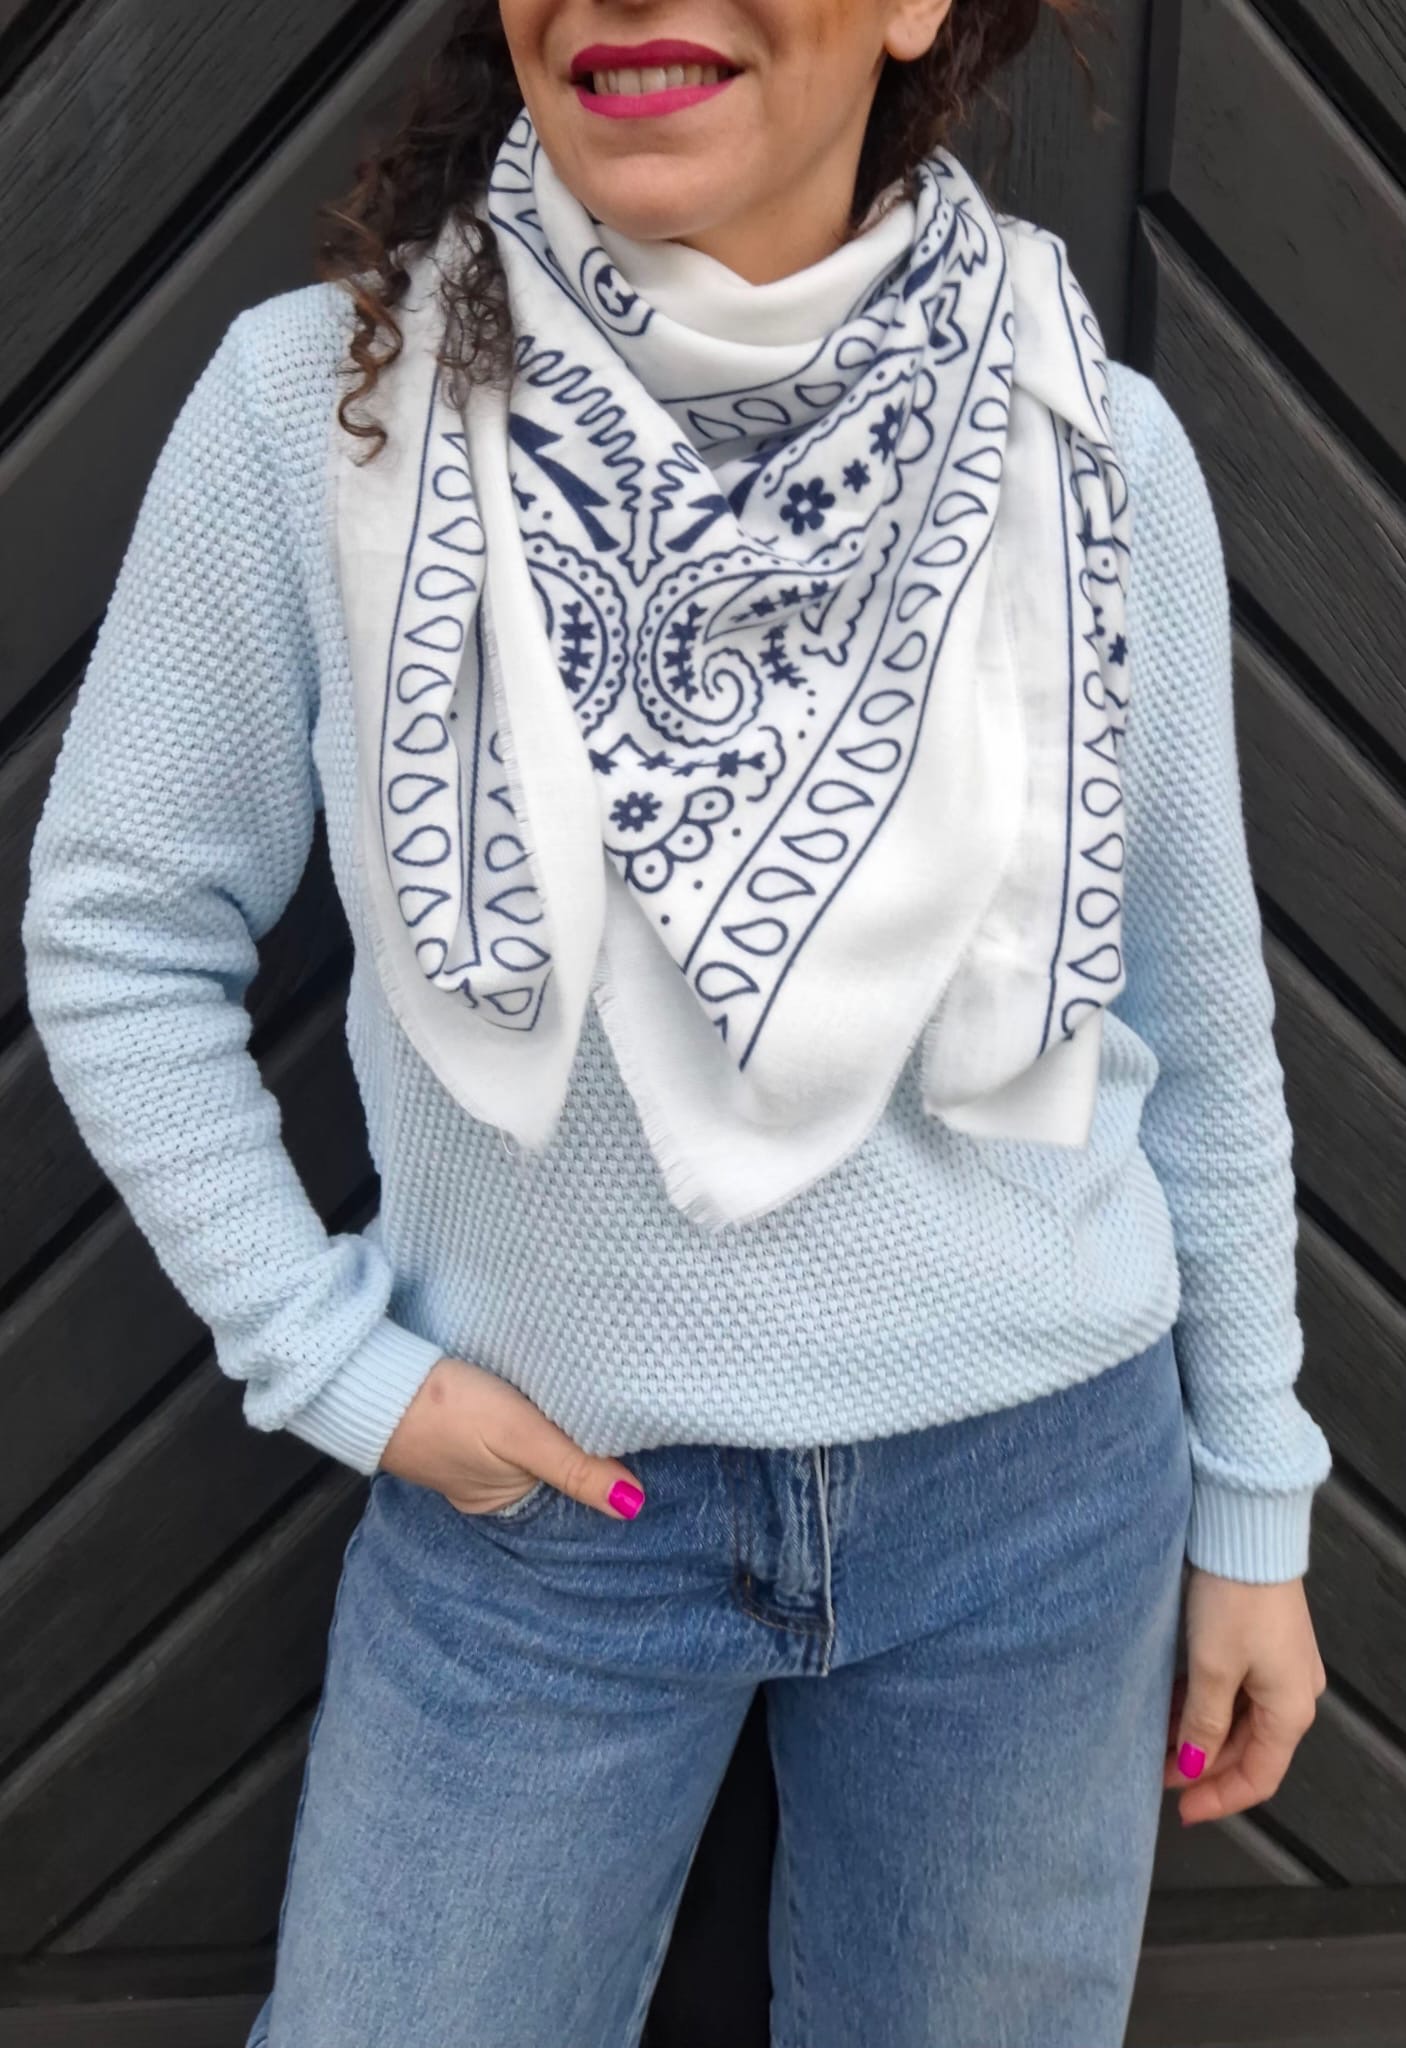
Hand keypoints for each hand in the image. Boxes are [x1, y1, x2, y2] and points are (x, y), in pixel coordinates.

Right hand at [380, 1355, 645, 1520]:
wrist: (375, 1379)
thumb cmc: (447, 1409)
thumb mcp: (520, 1435)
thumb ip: (575, 1466)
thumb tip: (633, 1505)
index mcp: (507, 1503)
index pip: (570, 1490)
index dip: (599, 1466)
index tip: (633, 1438)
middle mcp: (491, 1490)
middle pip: (551, 1469)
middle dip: (577, 1445)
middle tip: (614, 1409)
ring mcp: (471, 1460)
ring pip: (529, 1448)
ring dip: (549, 1426)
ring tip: (582, 1398)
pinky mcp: (458, 1429)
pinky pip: (503, 1431)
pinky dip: (522, 1415)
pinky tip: (535, 1394)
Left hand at [1164, 1567, 1326, 1823]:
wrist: (1246, 1531)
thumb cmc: (1236, 1598)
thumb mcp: (1213, 1668)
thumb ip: (1203, 1724)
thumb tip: (1194, 1766)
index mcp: (1291, 1709)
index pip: (1260, 1777)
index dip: (1220, 1799)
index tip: (1180, 1810)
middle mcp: (1292, 1691)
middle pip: (1248, 1750)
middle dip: (1204, 1766)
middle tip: (1158, 1774)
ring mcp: (1278, 1665)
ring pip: (1237, 1718)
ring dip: (1200, 1733)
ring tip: (1155, 1739)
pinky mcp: (1259, 1641)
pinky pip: (1234, 1688)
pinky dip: (1204, 1703)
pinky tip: (1170, 1704)